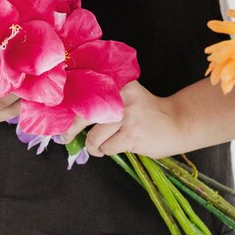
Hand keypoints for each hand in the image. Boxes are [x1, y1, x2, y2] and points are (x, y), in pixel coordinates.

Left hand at [61, 80, 182, 158]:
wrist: (178, 122)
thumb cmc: (145, 113)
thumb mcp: (126, 96)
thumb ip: (104, 100)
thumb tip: (70, 116)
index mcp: (116, 84)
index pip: (84, 94)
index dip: (68, 108)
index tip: (56, 118)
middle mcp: (120, 96)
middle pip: (83, 115)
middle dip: (70, 130)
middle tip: (64, 138)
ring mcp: (127, 116)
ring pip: (93, 137)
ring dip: (93, 146)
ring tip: (97, 147)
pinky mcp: (133, 134)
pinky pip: (108, 147)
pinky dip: (106, 151)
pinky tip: (112, 148)